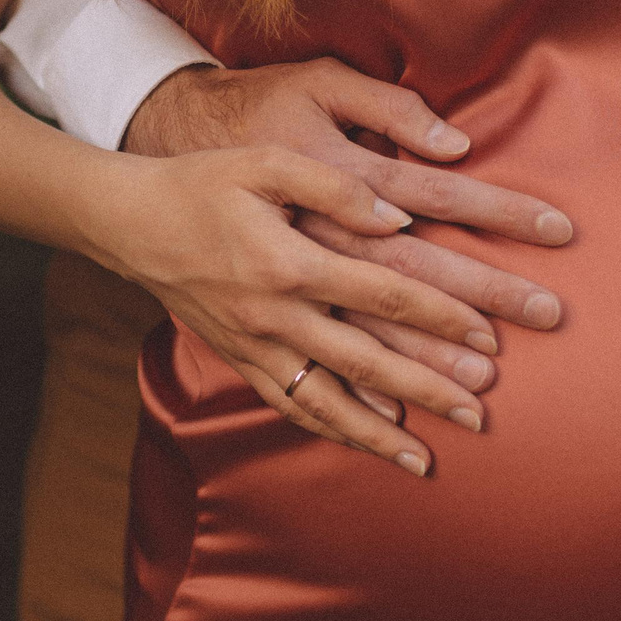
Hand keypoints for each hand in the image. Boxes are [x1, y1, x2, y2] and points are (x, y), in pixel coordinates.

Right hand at [88, 146, 516, 475]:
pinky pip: (291, 405)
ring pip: (328, 400)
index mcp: (289, 261)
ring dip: (380, 433)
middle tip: (482, 413)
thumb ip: (335, 188)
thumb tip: (399, 219)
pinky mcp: (240, 360)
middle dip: (429, 387)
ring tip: (429, 457)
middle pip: (368, 360)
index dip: (442, 315)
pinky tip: (368, 443)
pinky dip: (332, 428)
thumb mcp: (266, 163)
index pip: (385, 293)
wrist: (131, 222)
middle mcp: (275, 315)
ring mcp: (256, 346)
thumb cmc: (202, 182)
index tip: (489, 335)